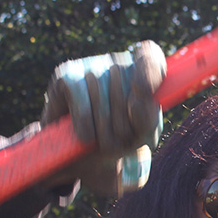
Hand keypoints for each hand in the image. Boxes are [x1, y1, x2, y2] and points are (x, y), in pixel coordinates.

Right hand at [40, 40, 165, 193]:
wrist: (76, 159)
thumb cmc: (114, 147)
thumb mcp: (138, 144)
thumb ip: (146, 125)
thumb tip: (136, 106)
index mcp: (146, 76)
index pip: (151, 58)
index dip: (148, 72)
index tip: (141, 93)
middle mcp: (120, 64)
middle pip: (130, 90)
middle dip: (126, 129)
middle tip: (117, 147)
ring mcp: (92, 65)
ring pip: (105, 97)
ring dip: (104, 132)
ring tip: (99, 144)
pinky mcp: (66, 75)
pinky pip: (81, 101)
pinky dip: (85, 125)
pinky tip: (85, 138)